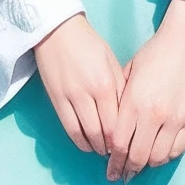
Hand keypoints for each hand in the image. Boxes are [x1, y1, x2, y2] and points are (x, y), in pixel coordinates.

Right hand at [35, 15, 124, 155]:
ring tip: (102, 149)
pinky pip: (68, 127)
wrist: (57, 31)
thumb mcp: (111, 62)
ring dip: (94, 146)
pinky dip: (78, 139)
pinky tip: (86, 143)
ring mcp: (69, 97)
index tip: (128, 145)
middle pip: (101, 132)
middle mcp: (87, 93)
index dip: (123, 140)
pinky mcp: (55, 99)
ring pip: (83, 134)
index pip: (117, 123)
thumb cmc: (89, 44)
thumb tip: (127, 115)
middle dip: (110, 147)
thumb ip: (120, 88)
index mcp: (105, 83)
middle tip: (118, 153)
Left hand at [108, 0, 184, 183]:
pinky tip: (158, 156)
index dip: (113, 160)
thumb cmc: (152, 55)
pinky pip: (177, 149)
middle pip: (138, 156)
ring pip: (158, 157)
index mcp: (134, 103)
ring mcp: (175, 119)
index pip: (119, 143)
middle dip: (127, 169)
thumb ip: (119, 104)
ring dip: (146, 165)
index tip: (110, 168)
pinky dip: (166, 157)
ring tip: (139, 167)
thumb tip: (111, 131)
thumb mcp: (127, 76)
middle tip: (121, 176)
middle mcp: (154, 115)